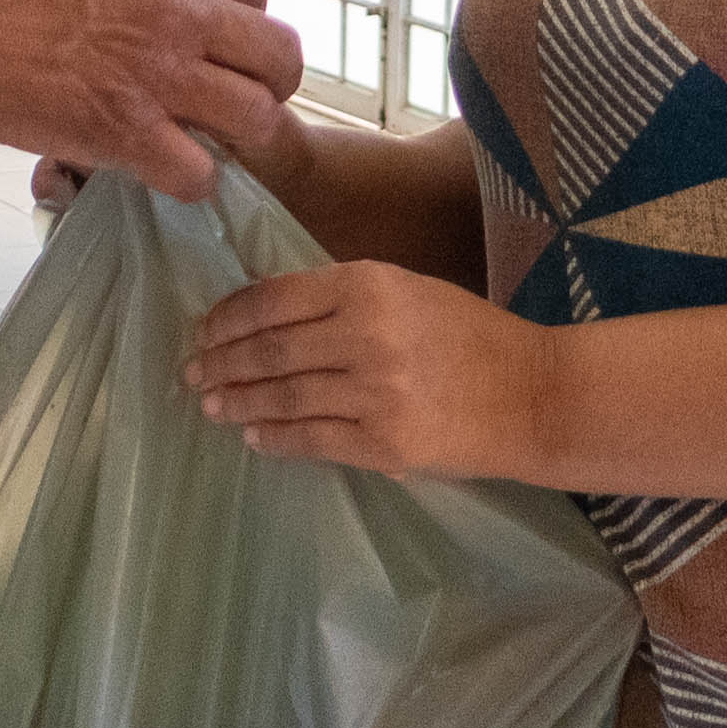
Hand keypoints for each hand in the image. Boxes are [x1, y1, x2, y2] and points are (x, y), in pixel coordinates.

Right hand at [0, 0, 302, 202]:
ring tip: (206, 141)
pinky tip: (162, 171)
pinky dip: (188, 181)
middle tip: (235, 100)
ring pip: (259, 116)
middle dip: (267, 81)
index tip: (219, 45)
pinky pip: (200, 174)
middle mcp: (179, 3)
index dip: (243, 21)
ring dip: (238, 136)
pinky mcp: (126, 129)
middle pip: (282, 52)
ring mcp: (158, 69)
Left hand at [184, 260, 556, 478]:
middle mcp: (366, 334)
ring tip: (214, 407)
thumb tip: (264, 311)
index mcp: (369, 284)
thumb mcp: (407, 290)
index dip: (227, 318)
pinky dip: (274, 439)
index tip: (203, 332)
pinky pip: (311, 440)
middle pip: (268, 350)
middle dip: (221, 364)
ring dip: (239, 404)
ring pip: (282, 398)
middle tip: (193, 375)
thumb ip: (342, 297)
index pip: (273, 299)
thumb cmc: (470, 336)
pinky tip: (256, 437)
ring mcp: (374, 393)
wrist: (534, 393)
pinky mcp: (384, 443)